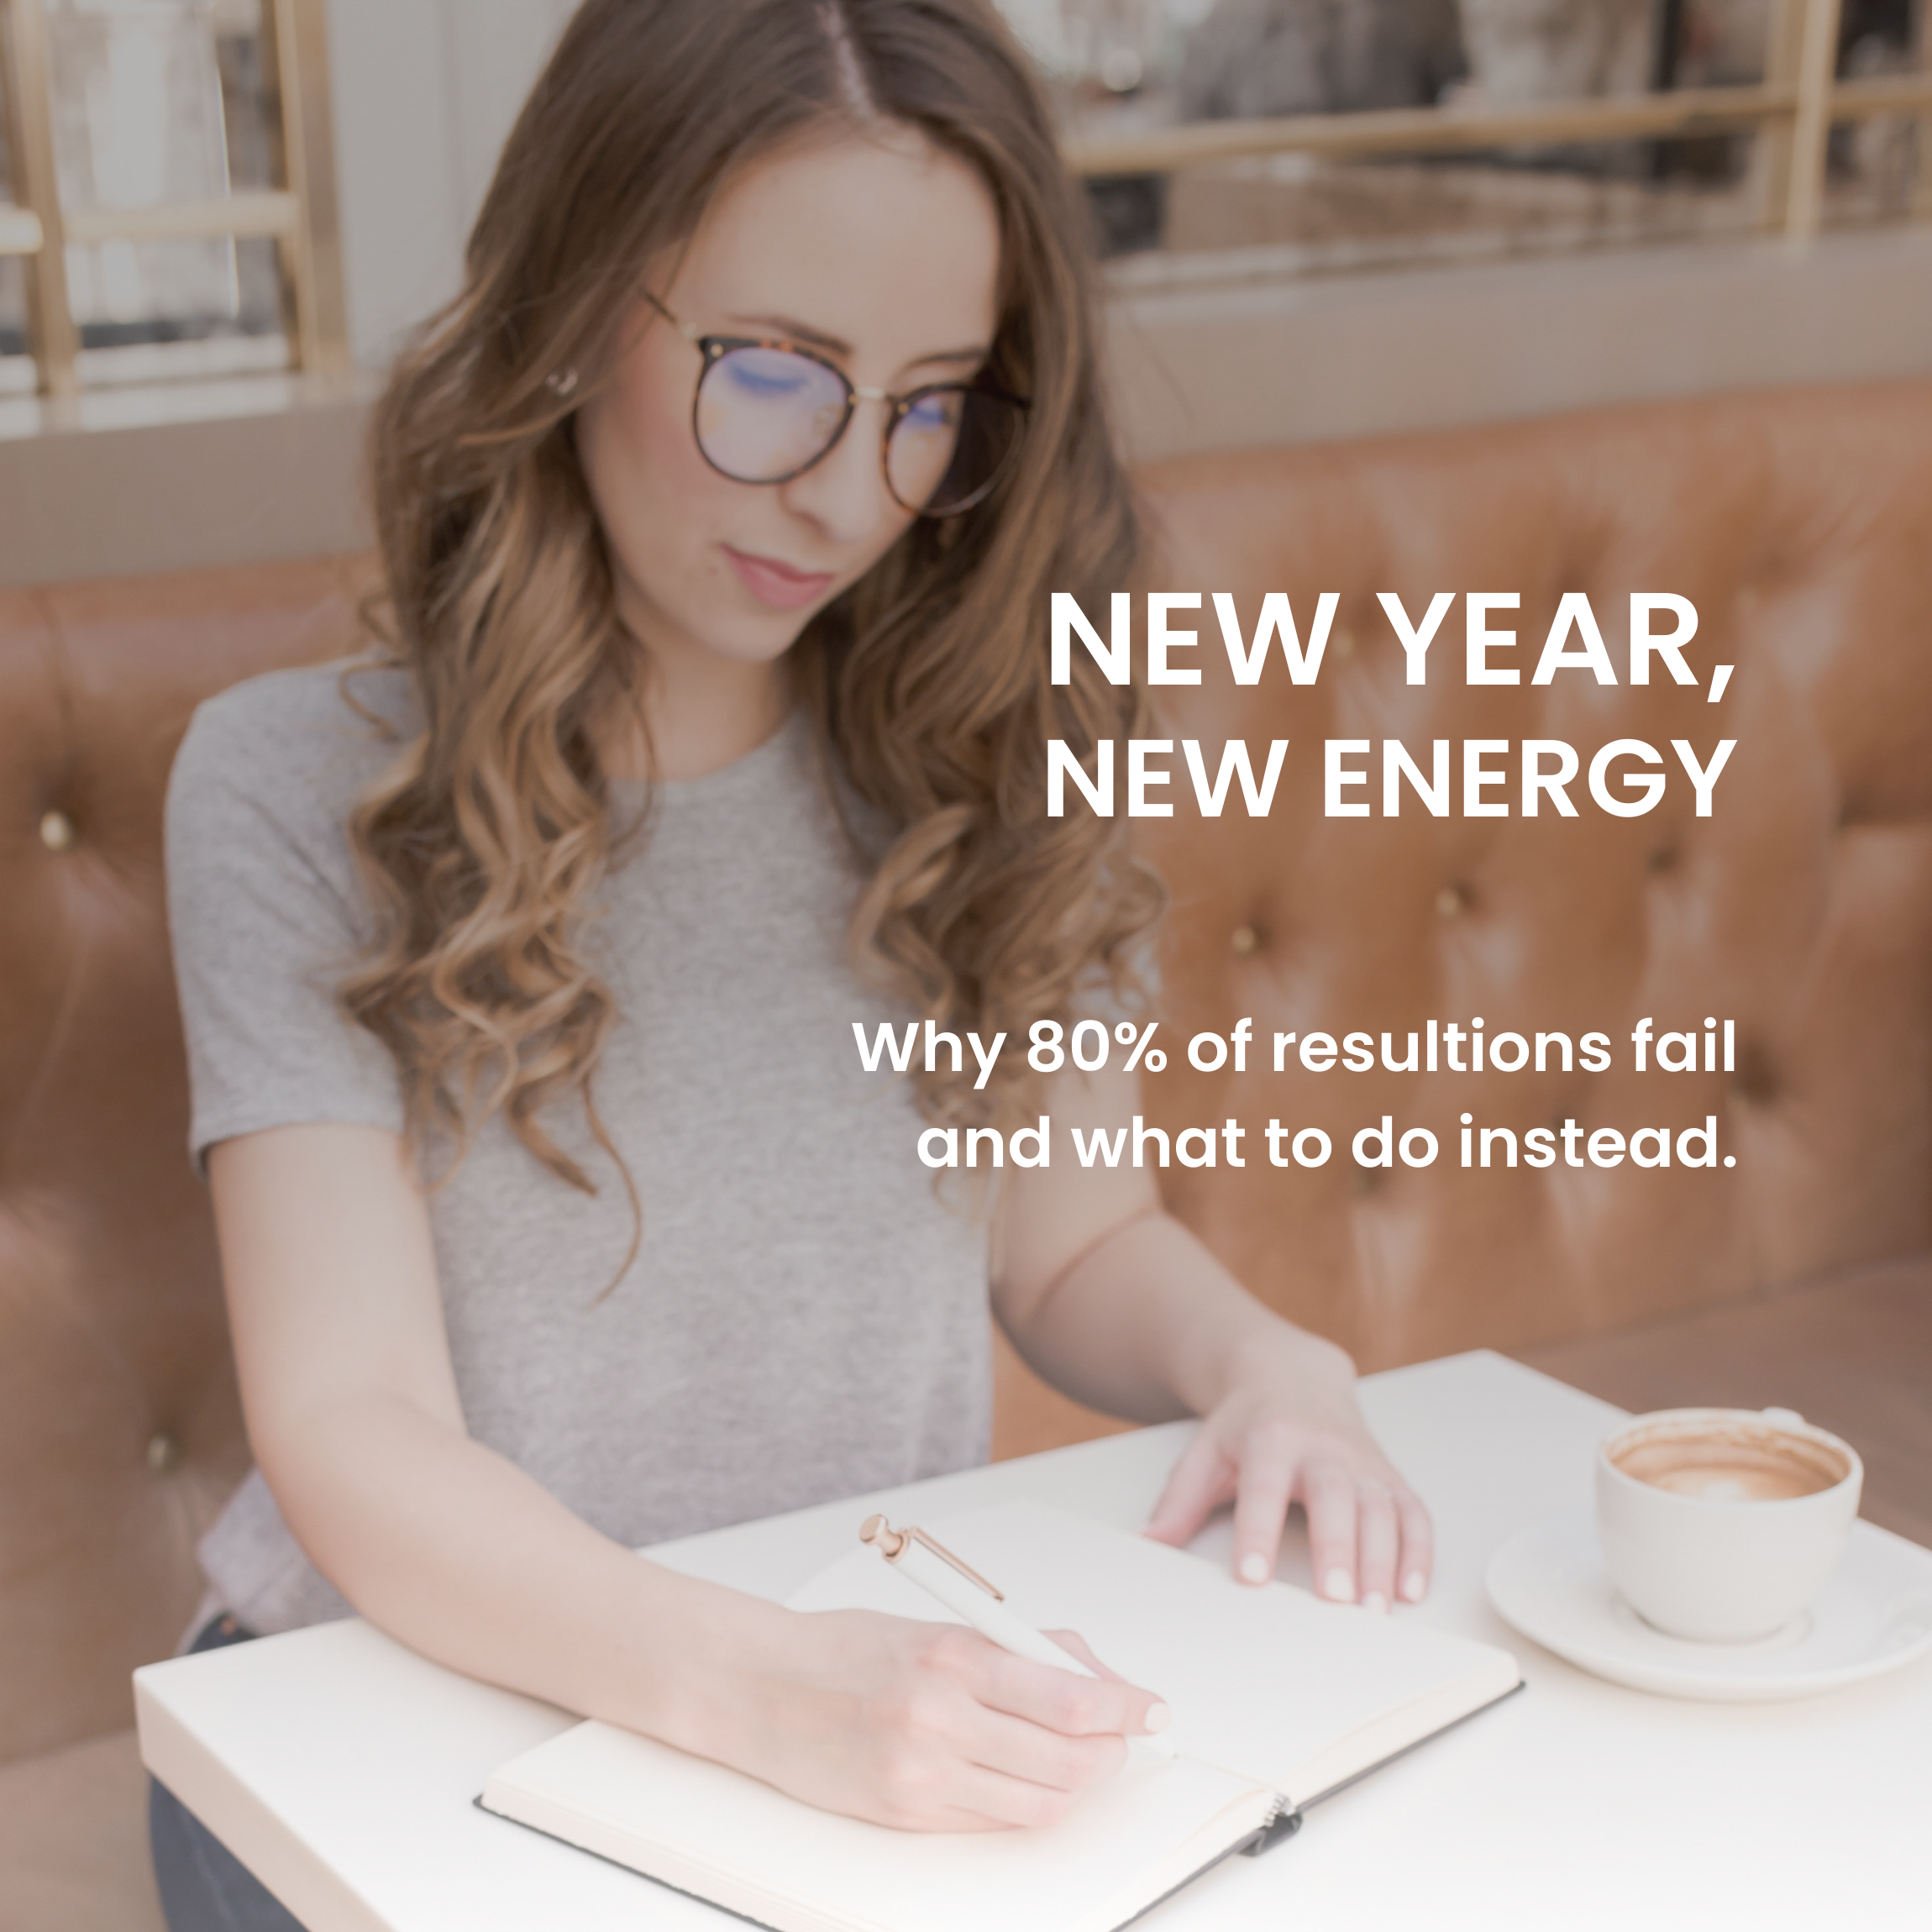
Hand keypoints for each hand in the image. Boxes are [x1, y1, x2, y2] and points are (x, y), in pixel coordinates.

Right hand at [713, 1608, 1167, 1831]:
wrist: (761, 1688)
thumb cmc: (847, 1648)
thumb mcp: (942, 1625)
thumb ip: (1022, 1647)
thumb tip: (1097, 1678)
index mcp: (954, 1655)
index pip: (1072, 1697)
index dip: (1128, 1707)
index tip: (1151, 1708)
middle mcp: (941, 1717)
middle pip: (1069, 1758)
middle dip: (1111, 1751)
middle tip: (1121, 1736)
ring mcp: (923, 1773)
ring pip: (1042, 1801)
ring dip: (1075, 1783)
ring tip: (1075, 1757)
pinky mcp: (908, 1813)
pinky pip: (996, 1821)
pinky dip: (1026, 1802)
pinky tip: (1023, 1775)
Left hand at [1144, 1335, 1433, 1611]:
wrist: (1293, 1377)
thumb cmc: (1247, 1424)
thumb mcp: (1205, 1451)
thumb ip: (1179, 1500)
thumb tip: (1149, 1542)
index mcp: (1270, 1438)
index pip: (1263, 1488)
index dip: (1257, 1532)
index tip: (1251, 1575)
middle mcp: (1323, 1446)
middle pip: (1334, 1497)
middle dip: (1338, 1547)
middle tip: (1335, 1598)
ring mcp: (1362, 1461)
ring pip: (1380, 1508)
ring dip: (1383, 1559)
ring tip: (1376, 1610)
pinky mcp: (1389, 1475)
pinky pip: (1413, 1512)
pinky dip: (1418, 1552)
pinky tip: (1410, 1590)